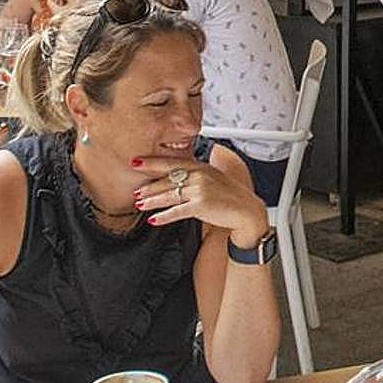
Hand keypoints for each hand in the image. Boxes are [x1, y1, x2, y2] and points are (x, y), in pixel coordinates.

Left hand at [131, 155, 267, 241]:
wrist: (246, 211)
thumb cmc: (231, 196)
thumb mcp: (214, 177)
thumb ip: (197, 173)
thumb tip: (179, 175)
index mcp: (201, 166)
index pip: (171, 162)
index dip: (152, 162)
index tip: (136, 162)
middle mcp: (199, 175)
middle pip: (167, 180)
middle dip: (149, 187)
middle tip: (136, 192)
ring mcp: (200, 190)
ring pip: (169, 195)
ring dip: (152, 201)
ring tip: (140, 204)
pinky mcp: (201, 205)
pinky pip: (176, 211)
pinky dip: (163, 216)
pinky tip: (154, 219)